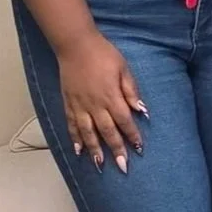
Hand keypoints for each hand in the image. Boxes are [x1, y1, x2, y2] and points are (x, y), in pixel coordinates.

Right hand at [57, 32, 146, 170]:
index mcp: (111, 96)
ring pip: (88, 133)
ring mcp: (80, 105)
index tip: (139, 149)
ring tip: (100, 165)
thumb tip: (142, 110)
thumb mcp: (124, 68)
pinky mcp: (69, 103)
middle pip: (107, 132)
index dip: (132, 136)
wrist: (76, 45)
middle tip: (123, 167)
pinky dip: (75, 139)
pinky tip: (78, 151)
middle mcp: (95, 105)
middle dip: (116, 150)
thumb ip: (131, 91)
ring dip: (95, 150)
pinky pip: (72, 125)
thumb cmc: (103, 54)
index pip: (124, 121)